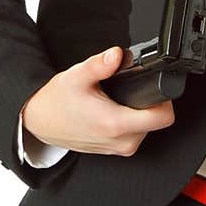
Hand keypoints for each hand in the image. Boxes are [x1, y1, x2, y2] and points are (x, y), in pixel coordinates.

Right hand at [20, 45, 175, 156]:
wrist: (40, 122)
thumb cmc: (57, 102)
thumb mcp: (77, 76)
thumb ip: (100, 64)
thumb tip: (117, 54)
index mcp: (116, 124)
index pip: (163, 118)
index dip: (165, 100)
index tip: (155, 87)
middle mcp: (121, 141)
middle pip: (157, 120)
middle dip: (148, 102)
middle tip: (127, 90)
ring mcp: (120, 148)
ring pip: (148, 127)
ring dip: (138, 112)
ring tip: (116, 100)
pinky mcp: (117, 150)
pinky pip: (136, 133)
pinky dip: (130, 121)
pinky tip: (114, 110)